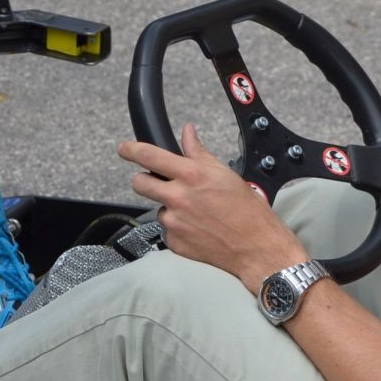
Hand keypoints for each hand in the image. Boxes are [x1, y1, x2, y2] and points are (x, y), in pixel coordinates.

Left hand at [117, 124, 308, 289]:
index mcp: (191, 175)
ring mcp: (173, 221)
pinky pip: (167, 230)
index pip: (149, 156)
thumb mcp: (224, 174)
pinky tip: (198, 229)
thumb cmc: (247, 210)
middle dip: (145, 180)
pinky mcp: (174, 241)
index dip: (131, 150)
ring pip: (158, 208)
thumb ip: (199, 153)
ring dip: (170, 208)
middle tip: (160, 183)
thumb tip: (188, 133)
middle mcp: (178, 197)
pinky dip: (178, 228)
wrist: (255, 247)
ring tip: (197, 213)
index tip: (124, 148)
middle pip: (139, 183)